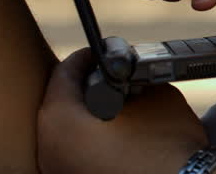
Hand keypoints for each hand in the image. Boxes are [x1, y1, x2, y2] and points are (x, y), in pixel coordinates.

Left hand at [38, 48, 206, 173]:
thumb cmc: (166, 145)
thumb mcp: (154, 93)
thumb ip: (131, 78)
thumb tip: (128, 77)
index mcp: (60, 124)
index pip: (62, 76)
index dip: (82, 58)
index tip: (97, 53)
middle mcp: (49, 152)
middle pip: (58, 107)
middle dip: (82, 88)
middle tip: (104, 76)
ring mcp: (60, 172)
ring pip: (65, 135)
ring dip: (86, 117)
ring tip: (114, 106)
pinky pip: (75, 155)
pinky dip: (90, 141)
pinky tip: (116, 135)